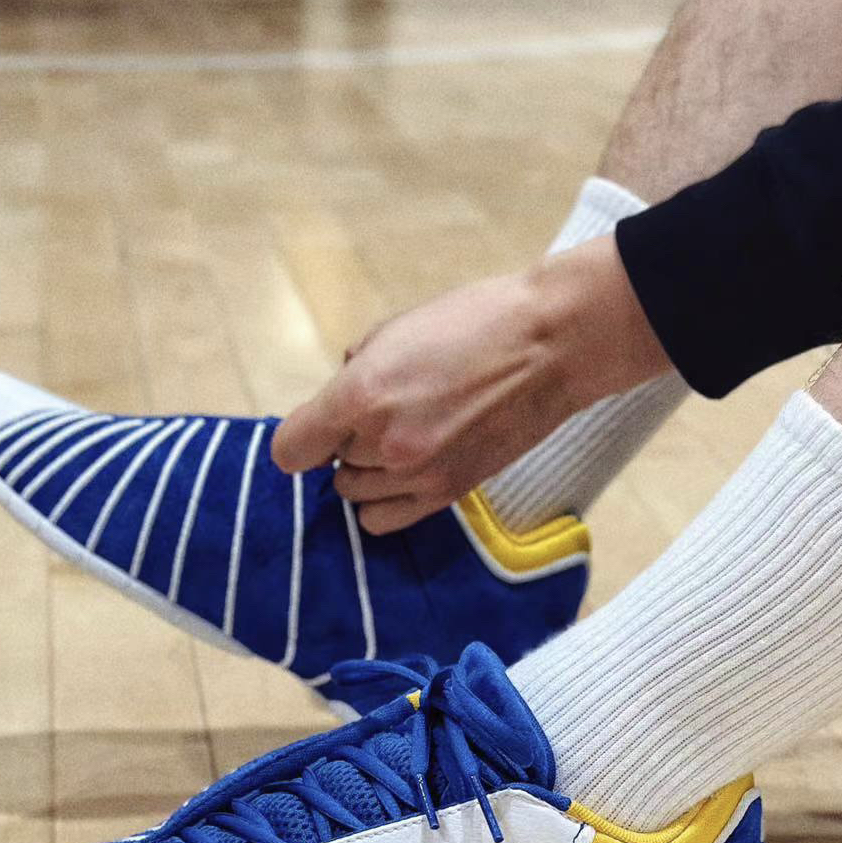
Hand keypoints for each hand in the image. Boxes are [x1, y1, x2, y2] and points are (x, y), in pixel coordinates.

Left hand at [271, 235, 670, 533]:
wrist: (550, 347)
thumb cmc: (474, 322)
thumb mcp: (396, 329)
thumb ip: (355, 372)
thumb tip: (337, 400)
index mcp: (360, 394)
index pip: (290, 449)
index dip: (301, 439)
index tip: (317, 428)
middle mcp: (381, 443)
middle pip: (330, 468)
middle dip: (345, 444)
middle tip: (381, 416)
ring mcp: (415, 474)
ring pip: (355, 495)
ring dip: (367, 471)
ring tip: (402, 439)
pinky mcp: (446, 494)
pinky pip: (384, 520)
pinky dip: (384, 501)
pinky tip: (405, 472)